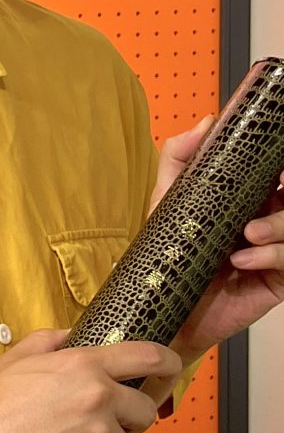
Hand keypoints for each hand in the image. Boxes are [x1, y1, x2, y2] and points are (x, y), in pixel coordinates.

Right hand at [0, 329, 182, 432]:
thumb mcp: (14, 361)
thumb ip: (47, 343)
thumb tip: (69, 336)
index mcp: (83, 365)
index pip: (149, 356)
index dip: (168, 363)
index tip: (171, 370)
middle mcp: (99, 398)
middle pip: (145, 410)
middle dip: (130, 419)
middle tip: (102, 424)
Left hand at [151, 115, 283, 358]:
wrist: (161, 310)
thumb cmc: (168, 257)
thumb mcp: (167, 201)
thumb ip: (180, 159)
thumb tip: (207, 122)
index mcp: (250, 198)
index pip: (280, 175)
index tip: (280, 162)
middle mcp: (269, 221)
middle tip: (282, 184)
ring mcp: (275, 250)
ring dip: (282, 225)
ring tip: (249, 234)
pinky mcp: (278, 280)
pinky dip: (272, 256)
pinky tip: (243, 260)